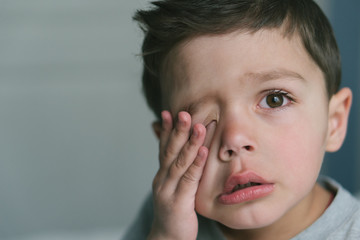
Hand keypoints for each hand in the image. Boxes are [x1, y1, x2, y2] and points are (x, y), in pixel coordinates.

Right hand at [148, 111, 207, 239]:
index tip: (170, 112)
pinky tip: (203, 152)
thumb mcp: (174, 189)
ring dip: (189, 143)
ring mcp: (168, 191)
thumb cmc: (175, 212)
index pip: (163, 149)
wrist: (167, 239)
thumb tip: (186, 155)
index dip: (167, 130)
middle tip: (184, 113)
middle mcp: (162, 180)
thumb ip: (178, 171)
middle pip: (169, 151)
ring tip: (198, 126)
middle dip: (177, 131)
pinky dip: (196, 164)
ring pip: (179, 163)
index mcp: (162, 175)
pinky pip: (189, 180)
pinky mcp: (178, 203)